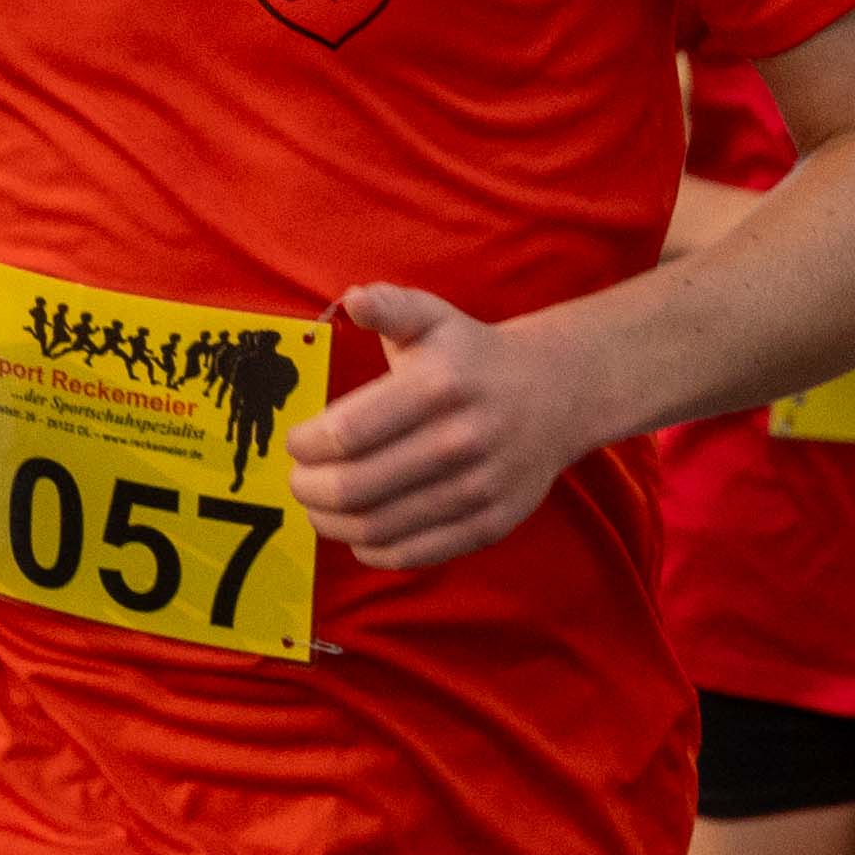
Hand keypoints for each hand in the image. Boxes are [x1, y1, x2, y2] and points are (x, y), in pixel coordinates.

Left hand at [289, 285, 594, 571]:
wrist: (557, 395)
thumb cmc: (474, 357)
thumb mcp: (434, 318)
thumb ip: (390, 307)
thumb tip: (354, 299)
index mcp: (438, 387)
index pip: (346, 433)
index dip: (305, 445)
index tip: (297, 442)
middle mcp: (460, 441)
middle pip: (354, 486)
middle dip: (308, 489)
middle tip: (298, 481)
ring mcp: (477, 488)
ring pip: (377, 527)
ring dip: (331, 523)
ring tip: (318, 508)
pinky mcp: (489, 524)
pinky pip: (413, 554)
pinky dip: (372, 549)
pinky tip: (358, 532)